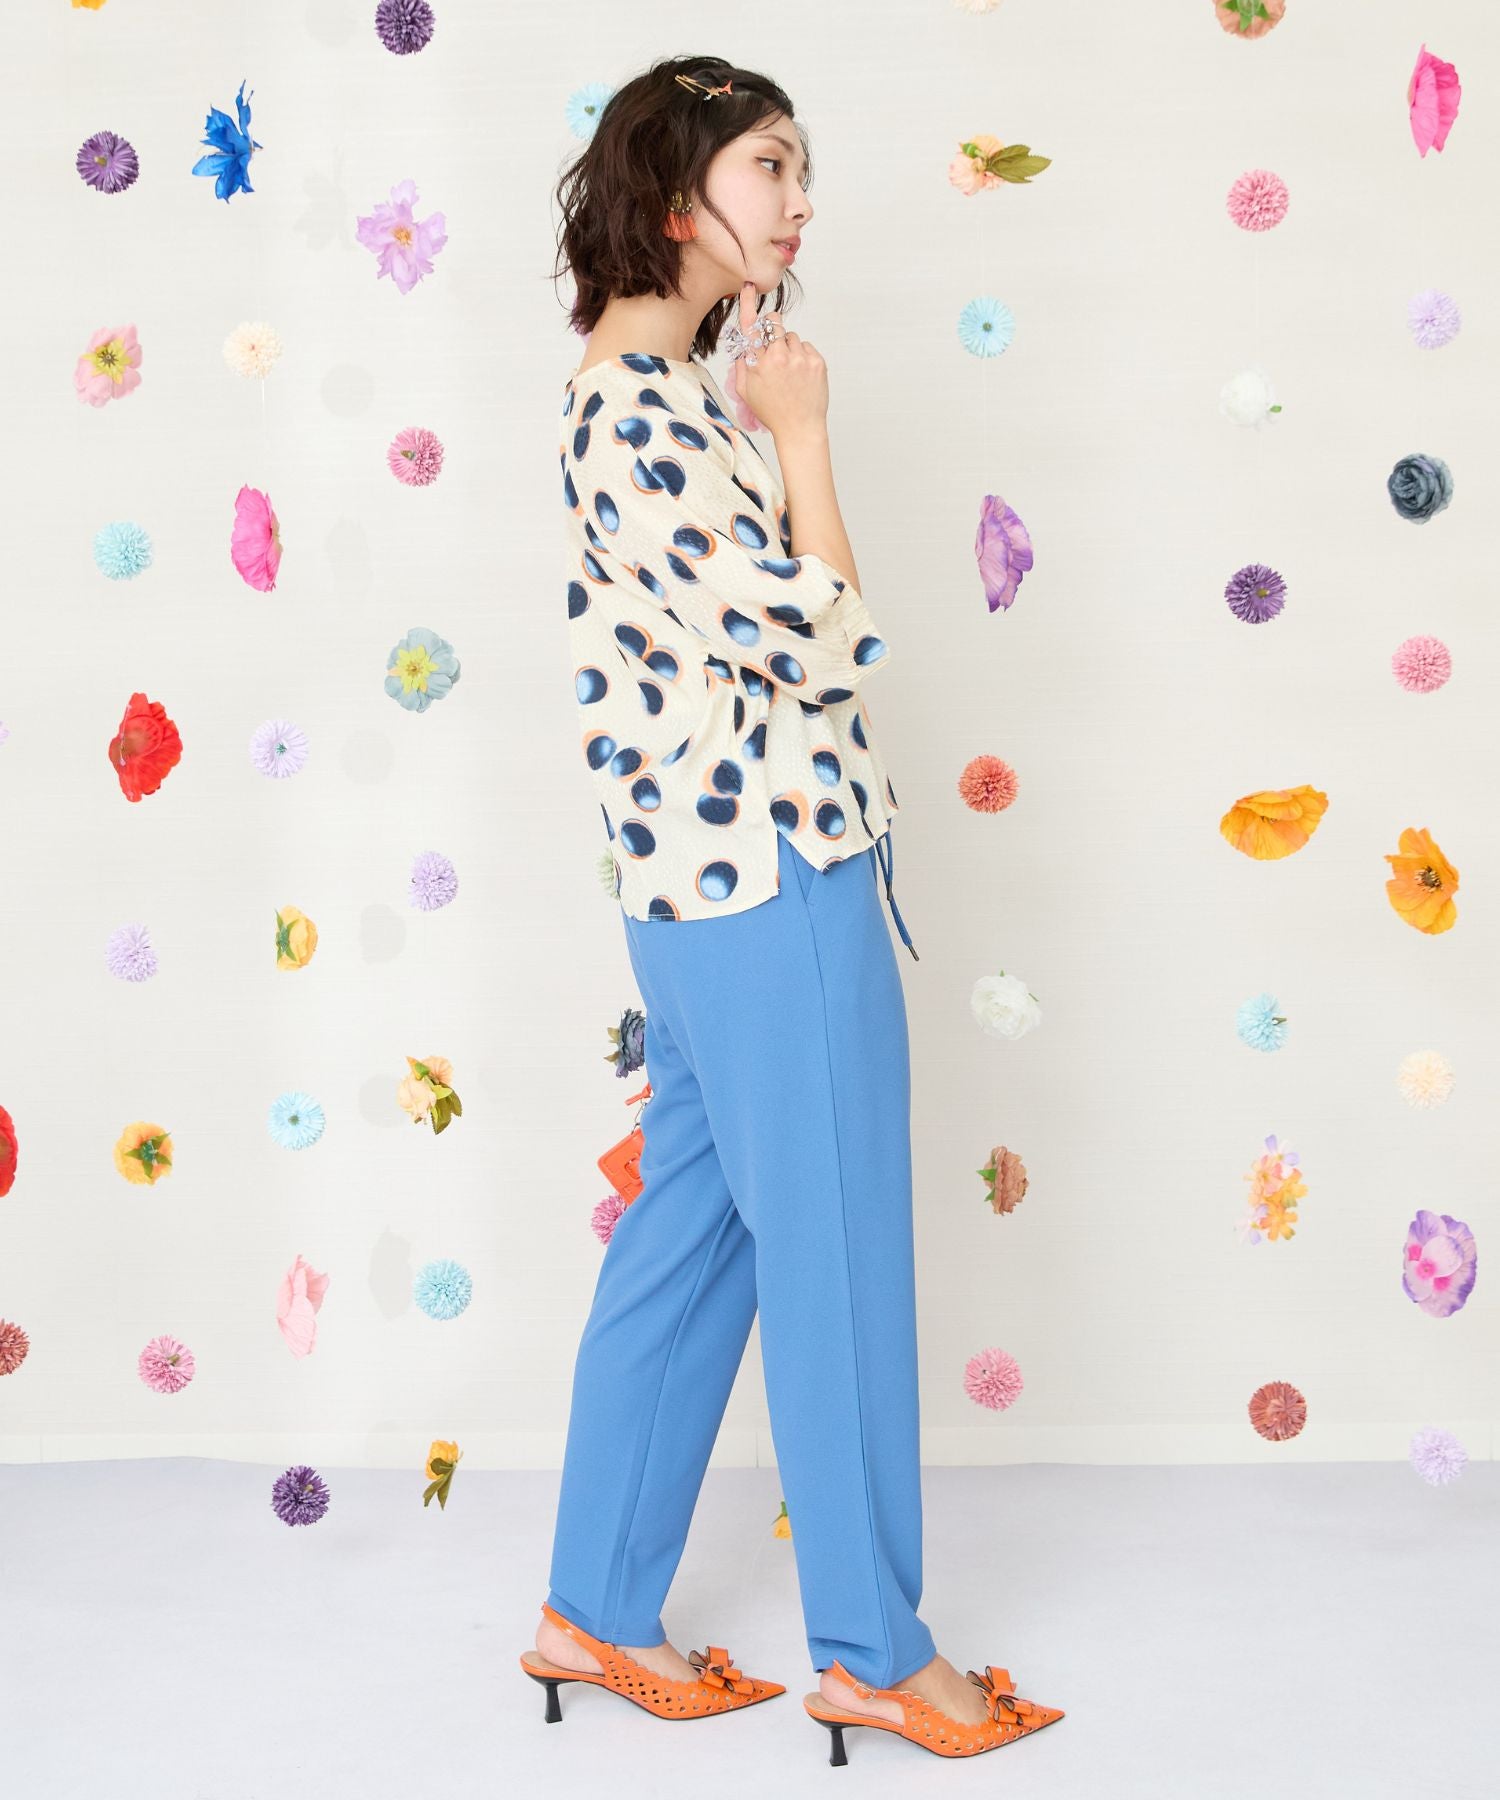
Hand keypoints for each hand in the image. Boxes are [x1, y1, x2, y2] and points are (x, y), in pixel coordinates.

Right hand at [728, 281, 828, 439]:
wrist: (800, 429)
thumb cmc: (772, 412)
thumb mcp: (747, 392)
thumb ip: (742, 366)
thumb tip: (743, 347)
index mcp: (761, 363)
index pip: (751, 327)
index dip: (748, 305)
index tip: (749, 288)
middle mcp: (781, 357)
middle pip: (775, 324)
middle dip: (773, 331)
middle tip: (774, 349)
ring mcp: (801, 359)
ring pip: (792, 337)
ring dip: (789, 348)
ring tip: (789, 371)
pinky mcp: (817, 362)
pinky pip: (807, 348)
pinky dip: (803, 357)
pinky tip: (800, 375)